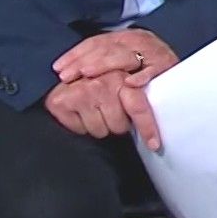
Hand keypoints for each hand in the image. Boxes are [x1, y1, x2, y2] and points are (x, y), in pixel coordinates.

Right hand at [43, 71, 163, 149]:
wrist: (63, 72)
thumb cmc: (97, 81)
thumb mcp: (119, 82)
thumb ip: (135, 97)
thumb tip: (153, 126)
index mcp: (121, 78)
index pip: (138, 107)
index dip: (147, 127)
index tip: (154, 144)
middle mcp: (102, 84)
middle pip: (119, 126)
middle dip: (116, 124)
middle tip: (108, 111)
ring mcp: (81, 93)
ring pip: (100, 131)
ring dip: (98, 125)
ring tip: (92, 110)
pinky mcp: (62, 102)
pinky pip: (80, 130)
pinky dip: (80, 125)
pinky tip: (78, 112)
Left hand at [54, 28, 177, 85]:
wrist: (185, 72)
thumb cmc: (149, 69)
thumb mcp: (123, 60)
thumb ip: (103, 62)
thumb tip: (68, 72)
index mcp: (125, 38)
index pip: (96, 42)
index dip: (76, 54)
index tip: (59, 69)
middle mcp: (139, 40)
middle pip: (108, 47)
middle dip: (85, 61)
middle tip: (69, 75)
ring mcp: (154, 52)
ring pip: (126, 55)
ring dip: (106, 64)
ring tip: (88, 75)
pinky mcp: (168, 66)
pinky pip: (154, 70)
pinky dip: (142, 76)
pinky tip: (128, 84)